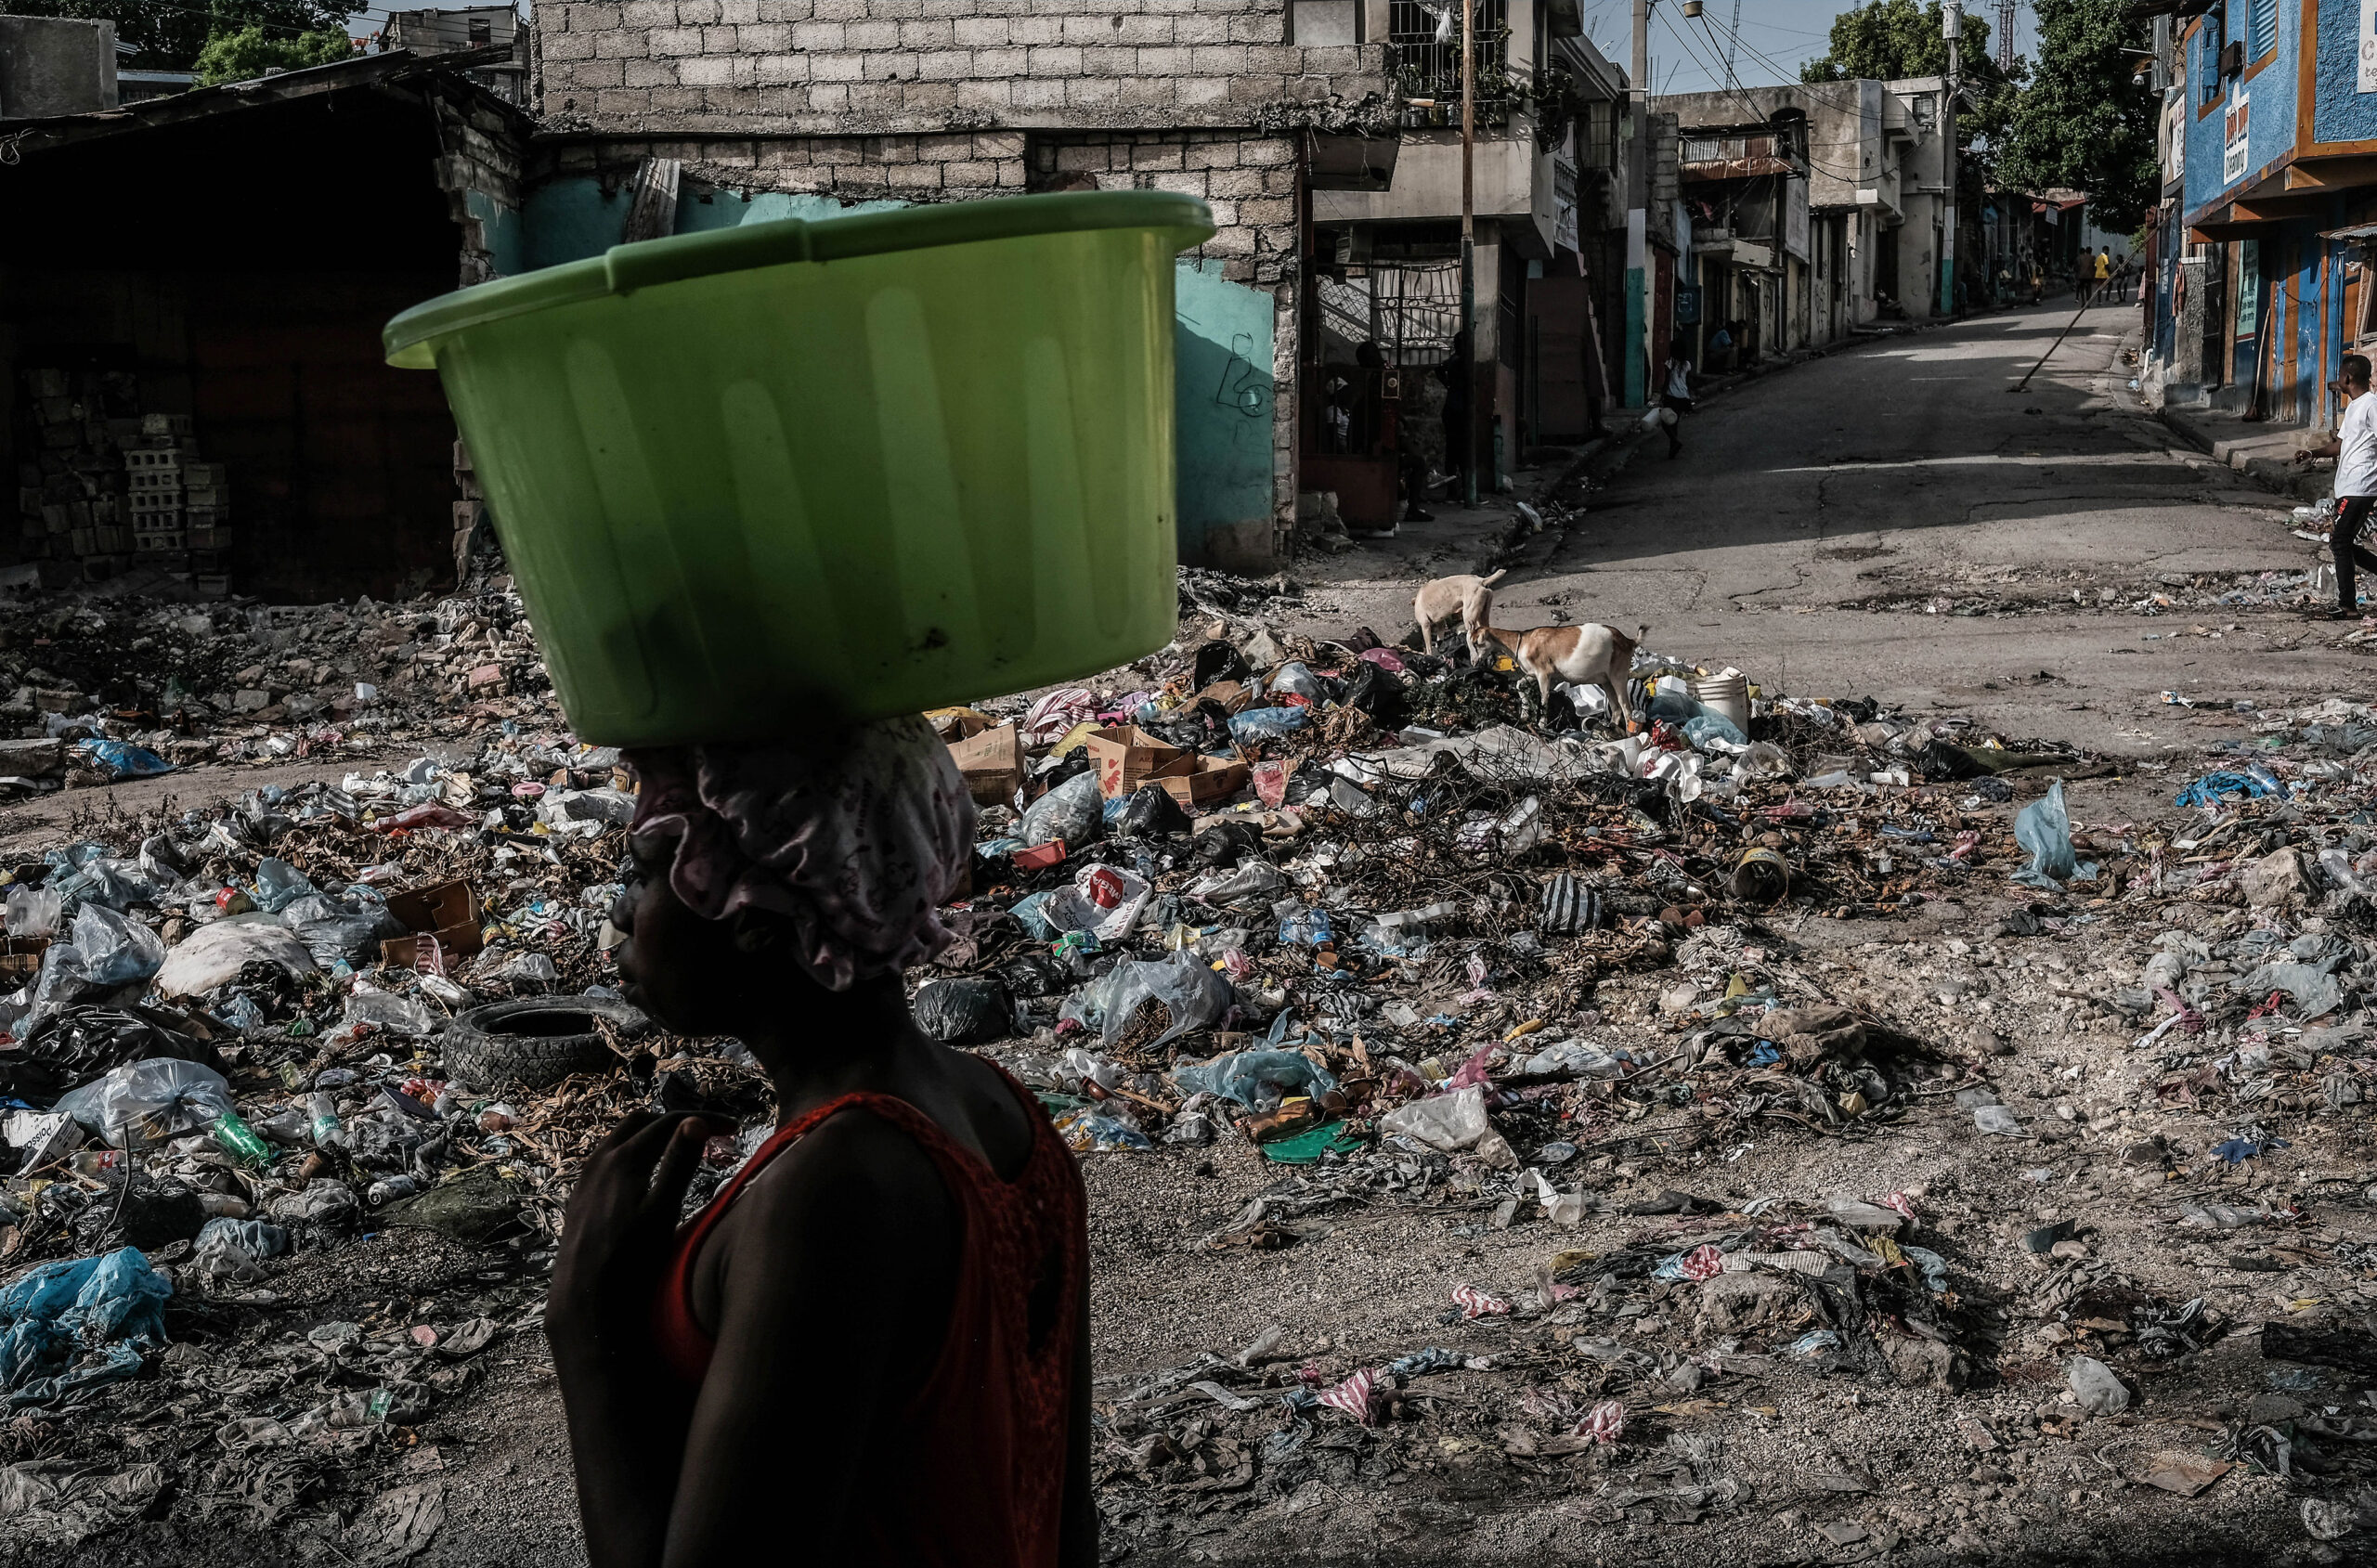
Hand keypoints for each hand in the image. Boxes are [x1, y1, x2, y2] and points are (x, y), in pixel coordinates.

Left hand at [549, 1112, 722, 1357]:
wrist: (584, 1298)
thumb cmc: (631, 1258)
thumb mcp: (664, 1210)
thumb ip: (680, 1163)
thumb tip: (697, 1122)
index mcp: (624, 1158)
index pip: (670, 1123)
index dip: (704, 1120)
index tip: (732, 1128)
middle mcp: (600, 1159)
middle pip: (642, 1122)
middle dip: (676, 1122)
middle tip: (707, 1135)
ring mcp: (586, 1177)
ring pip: (620, 1139)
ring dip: (652, 1136)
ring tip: (680, 1150)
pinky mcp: (579, 1195)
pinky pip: (607, 1159)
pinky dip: (632, 1153)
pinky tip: (646, 1176)